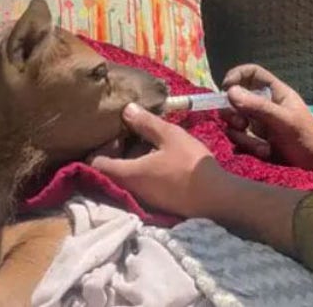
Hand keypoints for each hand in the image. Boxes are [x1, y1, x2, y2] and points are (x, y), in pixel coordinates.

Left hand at [88, 102, 225, 217]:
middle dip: (117, 152)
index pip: (97, 163)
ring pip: (126, 177)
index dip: (100, 147)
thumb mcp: (170, 136)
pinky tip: (159, 158)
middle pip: (110, 171)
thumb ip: (146, 123)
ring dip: (131, 161)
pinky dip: (143, 171)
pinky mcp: (155, 203)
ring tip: (147, 143)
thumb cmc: (190, 164)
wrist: (216, 198)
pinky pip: (140, 184)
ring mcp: (143, 198)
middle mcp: (129, 189)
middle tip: (131, 134)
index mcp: (128, 173)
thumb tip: (126, 109)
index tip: (114, 134)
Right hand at [221, 64, 312, 171]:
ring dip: (243, 136)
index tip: (226, 88)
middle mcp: (263, 105)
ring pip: (234, 122)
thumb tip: (230, 91)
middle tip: (242, 125)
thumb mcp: (283, 120)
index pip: (251, 73)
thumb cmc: (306, 138)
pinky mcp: (254, 140)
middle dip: (233, 113)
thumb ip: (258, 106)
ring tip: (262, 147)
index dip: (236, 75)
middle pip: (234, 99)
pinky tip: (264, 152)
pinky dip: (248, 147)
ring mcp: (257, 123)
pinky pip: (239, 139)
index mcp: (274, 93)